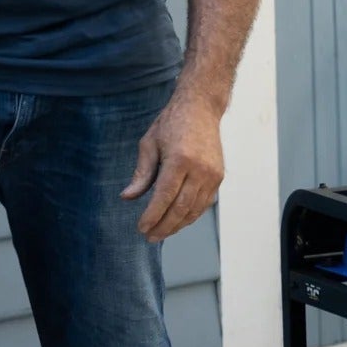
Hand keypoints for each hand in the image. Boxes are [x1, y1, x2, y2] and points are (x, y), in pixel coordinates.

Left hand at [122, 92, 225, 241]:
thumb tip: (128, 197)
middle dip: (164, 226)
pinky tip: (178, 221)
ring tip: (162, 233)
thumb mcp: (149, 144)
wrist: (201, 109)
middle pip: (180, 208)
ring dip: (178, 224)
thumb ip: (141, 174)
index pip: (164, 196)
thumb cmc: (171, 124)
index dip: (153, 216)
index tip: (142, 228)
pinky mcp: (218, 177)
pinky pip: (204, 203)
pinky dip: (191, 215)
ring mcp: (212, 175)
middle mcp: (199, 170)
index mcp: (179, 160)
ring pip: (194, 209)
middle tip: (150, 237)